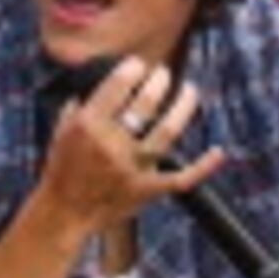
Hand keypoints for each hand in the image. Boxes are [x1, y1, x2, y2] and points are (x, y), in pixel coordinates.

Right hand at [36, 57, 224, 236]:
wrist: (64, 213)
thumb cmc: (61, 171)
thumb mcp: (60, 132)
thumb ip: (79, 106)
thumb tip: (99, 83)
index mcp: (88, 126)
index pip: (117, 86)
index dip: (133, 69)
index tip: (140, 64)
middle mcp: (111, 144)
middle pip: (145, 104)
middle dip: (159, 81)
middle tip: (164, 74)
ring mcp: (132, 168)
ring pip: (167, 132)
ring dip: (183, 107)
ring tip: (190, 90)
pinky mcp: (147, 190)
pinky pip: (181, 178)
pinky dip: (203, 167)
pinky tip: (218, 152)